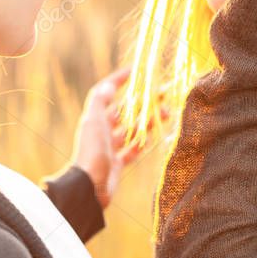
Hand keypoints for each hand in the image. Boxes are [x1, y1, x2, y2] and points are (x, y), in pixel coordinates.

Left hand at [72, 66, 167, 208]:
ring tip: (167, 113)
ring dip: (148, 121)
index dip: (119, 80)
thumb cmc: (91, 151)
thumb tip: (110, 84)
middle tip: (163, 94)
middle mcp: (102, 131)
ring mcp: (110, 148)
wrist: (89, 187)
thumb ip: (101, 101)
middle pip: (125, 111)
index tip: (135, 70)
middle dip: (143, 102)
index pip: (107, 92)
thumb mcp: (94, 121)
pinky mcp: (117, 163)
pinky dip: (143, 143)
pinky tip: (155, 135)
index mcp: (95, 118)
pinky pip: (133, 150)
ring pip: (132, 130)